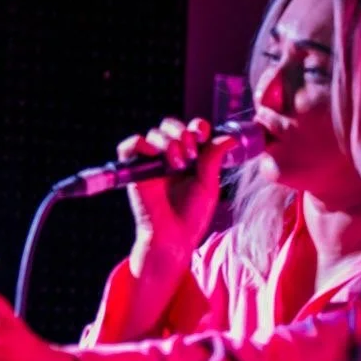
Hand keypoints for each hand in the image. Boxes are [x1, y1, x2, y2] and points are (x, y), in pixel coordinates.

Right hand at [119, 117, 234, 264]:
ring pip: (154, 133)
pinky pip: (130, 146)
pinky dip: (141, 144)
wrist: (173, 235)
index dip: (197, 127)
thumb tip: (229, 138)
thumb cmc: (192, 215)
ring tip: (177, 164)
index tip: (203, 137)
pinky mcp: (133, 169)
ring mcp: (150, 161)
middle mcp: (169, 155)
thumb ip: (213, 159)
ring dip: (168, 143)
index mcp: (189, 157)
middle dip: (182, 133)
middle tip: (190, 154)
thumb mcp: (208, 185)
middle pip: (170, 125)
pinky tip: (155, 156)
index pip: (191, 129)